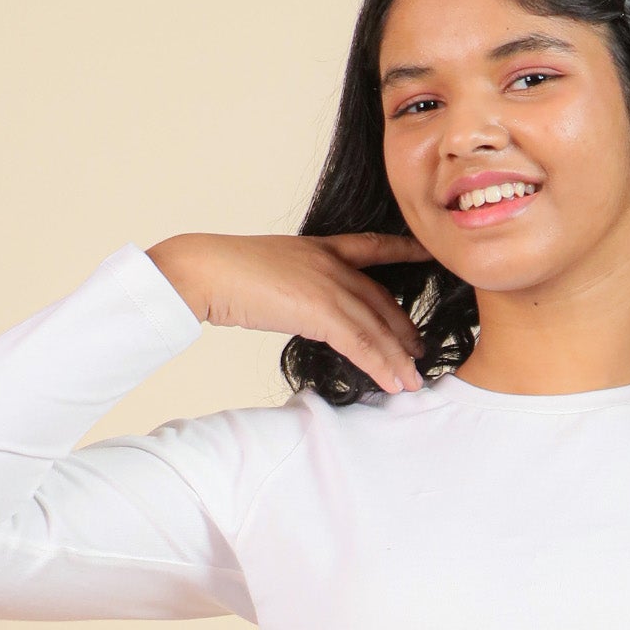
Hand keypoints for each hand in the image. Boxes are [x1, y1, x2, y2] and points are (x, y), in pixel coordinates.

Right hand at [146, 231, 434, 394]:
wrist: (205, 270)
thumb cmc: (224, 273)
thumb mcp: (272, 272)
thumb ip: (297, 286)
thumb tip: (301, 308)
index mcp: (321, 247)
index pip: (373, 246)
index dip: (402, 249)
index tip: (424, 253)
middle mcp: (333, 263)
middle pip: (381, 300)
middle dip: (403, 329)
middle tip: (419, 351)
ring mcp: (329, 285)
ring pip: (376, 327)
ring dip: (398, 359)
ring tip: (412, 382)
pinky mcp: (321, 310)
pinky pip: (361, 344)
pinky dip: (380, 367)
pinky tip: (393, 383)